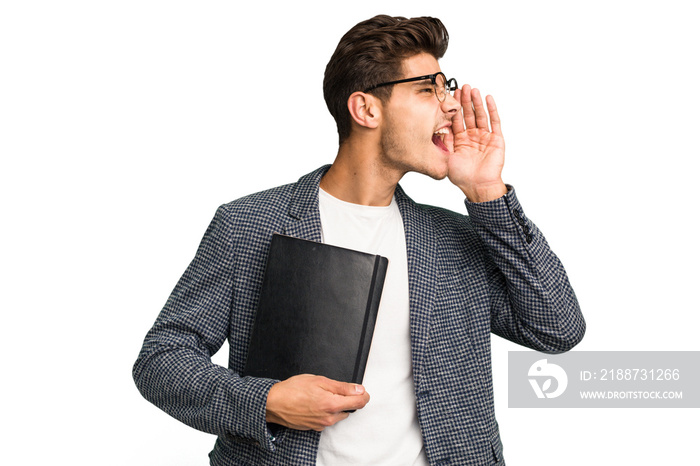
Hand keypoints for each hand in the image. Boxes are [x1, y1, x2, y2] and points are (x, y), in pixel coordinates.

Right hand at [265, 374, 369, 430]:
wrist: (274, 403)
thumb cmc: (293, 390)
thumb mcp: (319, 381)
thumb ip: (342, 387)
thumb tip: (359, 389)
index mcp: (332, 404)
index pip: (359, 403)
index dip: (364, 395)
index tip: (362, 390)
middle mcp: (329, 418)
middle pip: (350, 409)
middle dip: (347, 399)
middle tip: (333, 389)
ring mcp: (322, 424)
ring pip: (338, 414)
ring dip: (336, 406)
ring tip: (320, 395)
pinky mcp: (315, 428)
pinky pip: (327, 419)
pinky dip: (325, 411)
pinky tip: (314, 403)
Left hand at [447, 85, 507, 201]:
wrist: (477, 186)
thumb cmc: (461, 176)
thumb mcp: (447, 157)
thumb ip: (444, 141)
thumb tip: (437, 126)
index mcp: (460, 140)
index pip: (456, 120)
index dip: (453, 107)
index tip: (450, 94)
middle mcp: (472, 136)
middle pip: (468, 114)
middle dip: (464, 101)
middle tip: (461, 86)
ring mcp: (484, 137)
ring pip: (480, 115)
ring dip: (476, 102)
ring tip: (473, 89)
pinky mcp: (496, 139)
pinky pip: (494, 122)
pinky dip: (491, 109)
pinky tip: (488, 98)